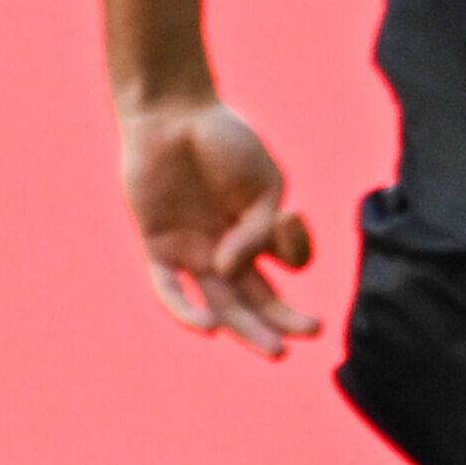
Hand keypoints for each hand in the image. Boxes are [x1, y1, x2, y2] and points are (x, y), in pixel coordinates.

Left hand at [119, 96, 319, 354]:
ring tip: (274, 350)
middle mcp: (226, 247)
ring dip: (246, 328)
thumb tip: (231, 272)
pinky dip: (185, 311)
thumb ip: (259, 232)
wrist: (172, 114)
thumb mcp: (263, 184)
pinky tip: (208, 327)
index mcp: (257, 228)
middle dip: (282, 319)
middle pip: (255, 296)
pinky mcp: (157, 247)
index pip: (285, 261)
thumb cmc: (225, 141)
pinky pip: (168, 289)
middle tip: (309, 335)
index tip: (290, 219)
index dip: (296, 250)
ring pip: (220, 303)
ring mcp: (192, 250)